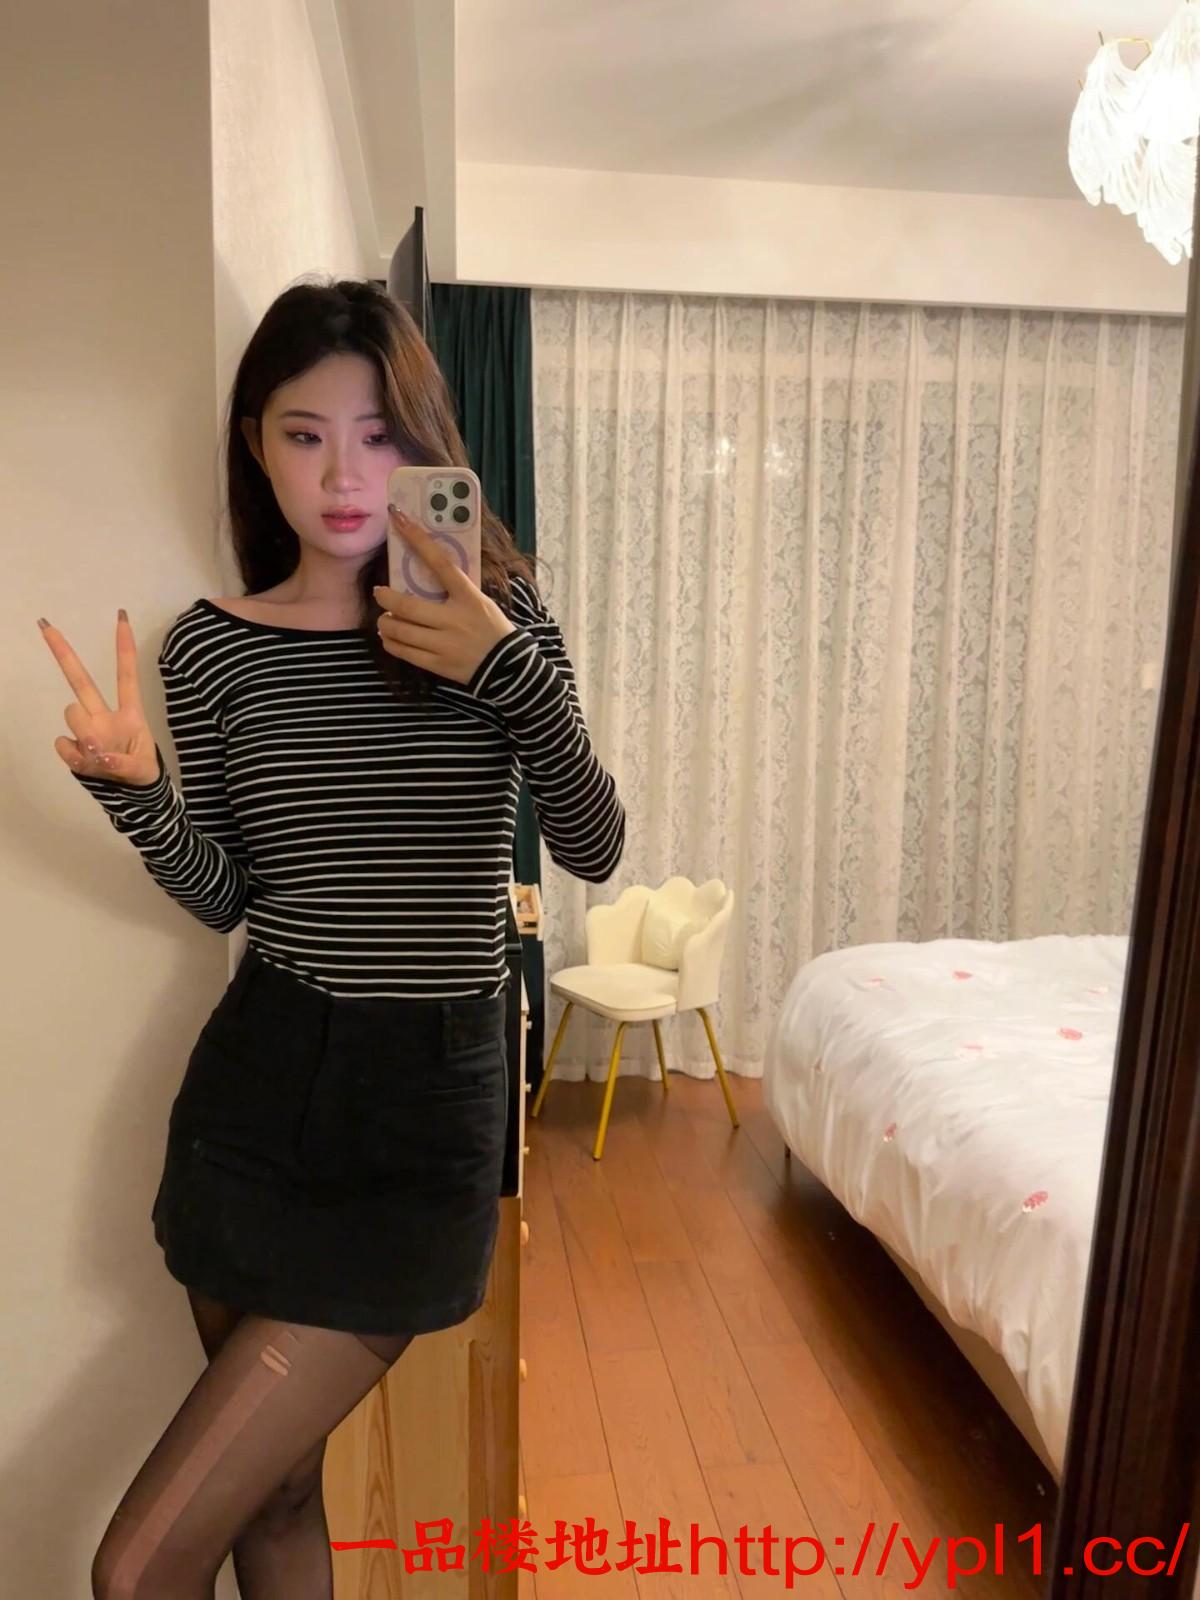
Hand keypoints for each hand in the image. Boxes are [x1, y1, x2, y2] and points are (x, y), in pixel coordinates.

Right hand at [39, 611, 160, 785]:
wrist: (131, 796)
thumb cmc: (141, 773)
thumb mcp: (142, 770)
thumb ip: (121, 762)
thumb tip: (97, 755)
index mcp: (130, 713)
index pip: (127, 676)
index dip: (124, 648)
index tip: (121, 617)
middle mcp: (104, 715)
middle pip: (80, 680)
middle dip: (63, 652)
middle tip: (45, 624)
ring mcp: (86, 730)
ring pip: (72, 713)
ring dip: (83, 733)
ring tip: (99, 757)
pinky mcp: (72, 747)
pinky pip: (63, 744)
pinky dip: (74, 757)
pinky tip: (88, 765)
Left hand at [374, 507, 514, 684]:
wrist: (508, 668)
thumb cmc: (492, 628)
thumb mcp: (480, 601)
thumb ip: (456, 589)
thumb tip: (425, 569)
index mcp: (469, 597)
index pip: (441, 563)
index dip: (418, 539)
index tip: (399, 519)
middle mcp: (454, 620)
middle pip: (407, 605)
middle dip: (386, 597)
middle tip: (379, 593)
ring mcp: (445, 644)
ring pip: (401, 630)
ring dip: (385, 622)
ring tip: (384, 619)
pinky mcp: (438, 664)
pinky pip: (404, 652)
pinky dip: (391, 643)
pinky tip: (390, 638)